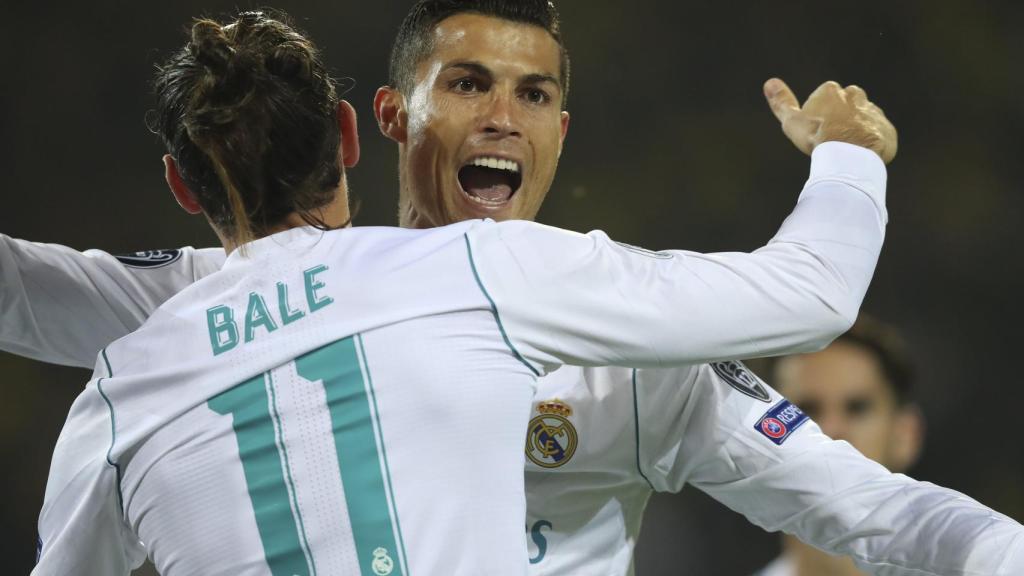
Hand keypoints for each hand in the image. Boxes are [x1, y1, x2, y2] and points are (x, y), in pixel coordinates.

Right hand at [764, 78, 897, 163]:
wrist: (849, 155)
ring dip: (857, 127)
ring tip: (847, 146)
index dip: (819, 114)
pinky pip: (879, 132)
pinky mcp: (886, 129)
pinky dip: (872, 140)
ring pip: (864, 116)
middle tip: (832, 137)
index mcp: (832, 91)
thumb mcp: (792, 121)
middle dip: (841, 116)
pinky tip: (861, 152)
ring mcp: (872, 112)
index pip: (825, 96)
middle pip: (847, 102)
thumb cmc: (817, 137)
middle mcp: (855, 96)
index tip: (816, 129)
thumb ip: (781, 102)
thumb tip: (770, 82)